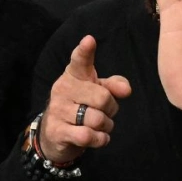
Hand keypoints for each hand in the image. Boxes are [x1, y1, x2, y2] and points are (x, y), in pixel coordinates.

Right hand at [39, 35, 131, 163]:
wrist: (55, 135)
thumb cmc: (82, 106)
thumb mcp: (98, 91)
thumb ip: (114, 85)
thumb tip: (126, 89)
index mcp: (75, 74)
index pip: (80, 60)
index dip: (85, 51)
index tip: (89, 41)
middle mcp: (63, 88)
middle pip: (103, 98)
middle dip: (111, 109)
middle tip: (106, 112)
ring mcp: (58, 110)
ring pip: (96, 119)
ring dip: (106, 126)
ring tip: (100, 126)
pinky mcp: (57, 131)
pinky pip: (87, 136)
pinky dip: (99, 139)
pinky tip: (97, 138)